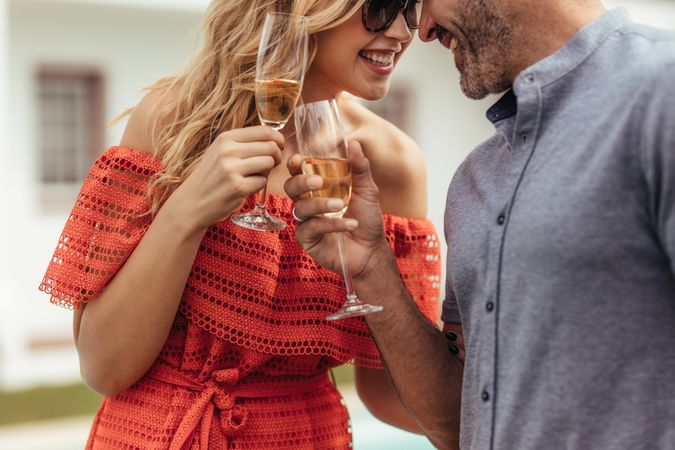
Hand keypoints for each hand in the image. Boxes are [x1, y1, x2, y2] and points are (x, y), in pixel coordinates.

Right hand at [166, 126, 283, 232]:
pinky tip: (248, 187)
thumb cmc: (211, 177)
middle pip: (271, 147)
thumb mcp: (220, 152)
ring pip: (269, 163)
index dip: (278, 139)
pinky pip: (263, 181)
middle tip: (270, 165)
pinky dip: (260, 185)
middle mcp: (228, 150)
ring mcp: (232, 169)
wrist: (192, 202)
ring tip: (256, 175)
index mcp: (226, 138)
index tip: (278, 148)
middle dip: (276, 156)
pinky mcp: (238, 187)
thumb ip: (243, 143)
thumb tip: (275, 140)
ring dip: (268, 171)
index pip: (264, 131)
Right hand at [284, 141, 392, 278]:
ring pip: (301, 208)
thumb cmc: (367, 218)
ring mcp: (306, 222)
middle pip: (291, 187)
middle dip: (301, 182)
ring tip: (341, 205)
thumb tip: (354, 143)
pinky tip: (350, 224)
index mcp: (318, 188)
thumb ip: (360, 168)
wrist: (372, 249)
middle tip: (318, 182)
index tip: (297, 159)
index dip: (294, 165)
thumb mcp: (367, 190)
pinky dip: (331, 224)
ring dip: (320, 204)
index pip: (299, 172)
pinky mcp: (308, 240)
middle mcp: (308, 203)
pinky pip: (311, 228)